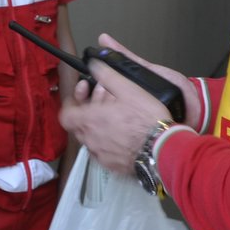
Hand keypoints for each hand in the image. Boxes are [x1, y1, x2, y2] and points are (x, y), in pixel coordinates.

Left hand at [59, 33, 194, 175]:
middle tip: (106, 98)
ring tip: (117, 114)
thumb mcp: (127, 88)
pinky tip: (124, 132)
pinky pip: (103, 150)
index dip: (71, 103)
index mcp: (90, 120)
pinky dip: (108, 139)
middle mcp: (91, 139)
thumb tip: (94, 64)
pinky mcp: (112, 165)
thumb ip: (106, 74)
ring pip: (92, 137)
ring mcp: (101, 155)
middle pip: (79, 124)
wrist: (163, 149)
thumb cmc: (146, 120)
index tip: (82, 95)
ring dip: (99, 124)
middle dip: (89, 109)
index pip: (65, 115)